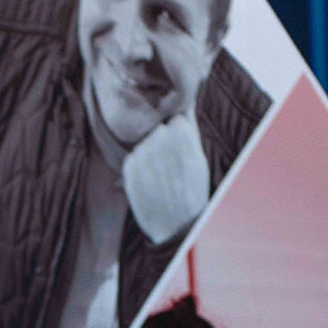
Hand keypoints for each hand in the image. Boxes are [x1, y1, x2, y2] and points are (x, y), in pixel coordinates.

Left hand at [121, 111, 209, 242]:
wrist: (175, 226)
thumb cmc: (192, 192)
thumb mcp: (199, 158)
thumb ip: (190, 127)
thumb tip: (186, 101)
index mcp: (181, 133)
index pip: (174, 119)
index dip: (178, 135)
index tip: (182, 151)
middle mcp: (159, 138)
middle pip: (157, 129)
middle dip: (162, 142)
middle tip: (172, 166)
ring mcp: (142, 151)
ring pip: (144, 144)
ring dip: (150, 155)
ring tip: (162, 177)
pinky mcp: (128, 166)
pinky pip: (133, 158)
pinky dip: (139, 167)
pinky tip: (151, 182)